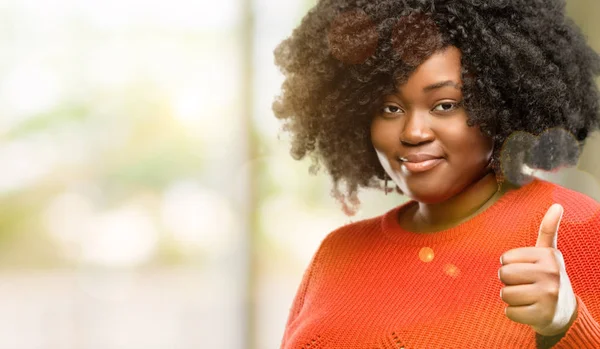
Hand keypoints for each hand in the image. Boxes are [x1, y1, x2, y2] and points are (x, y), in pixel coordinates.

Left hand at [499, 203, 577, 335]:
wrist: (564, 314)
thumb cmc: (549, 279)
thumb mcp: (549, 254)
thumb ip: (548, 230)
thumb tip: (557, 205)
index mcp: (549, 256)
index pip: (505, 258)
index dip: (510, 266)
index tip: (527, 271)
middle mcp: (551, 274)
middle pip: (503, 275)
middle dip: (509, 282)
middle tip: (526, 285)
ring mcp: (548, 296)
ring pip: (504, 294)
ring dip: (511, 298)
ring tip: (528, 298)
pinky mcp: (542, 316)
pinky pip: (509, 312)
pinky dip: (514, 313)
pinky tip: (529, 311)